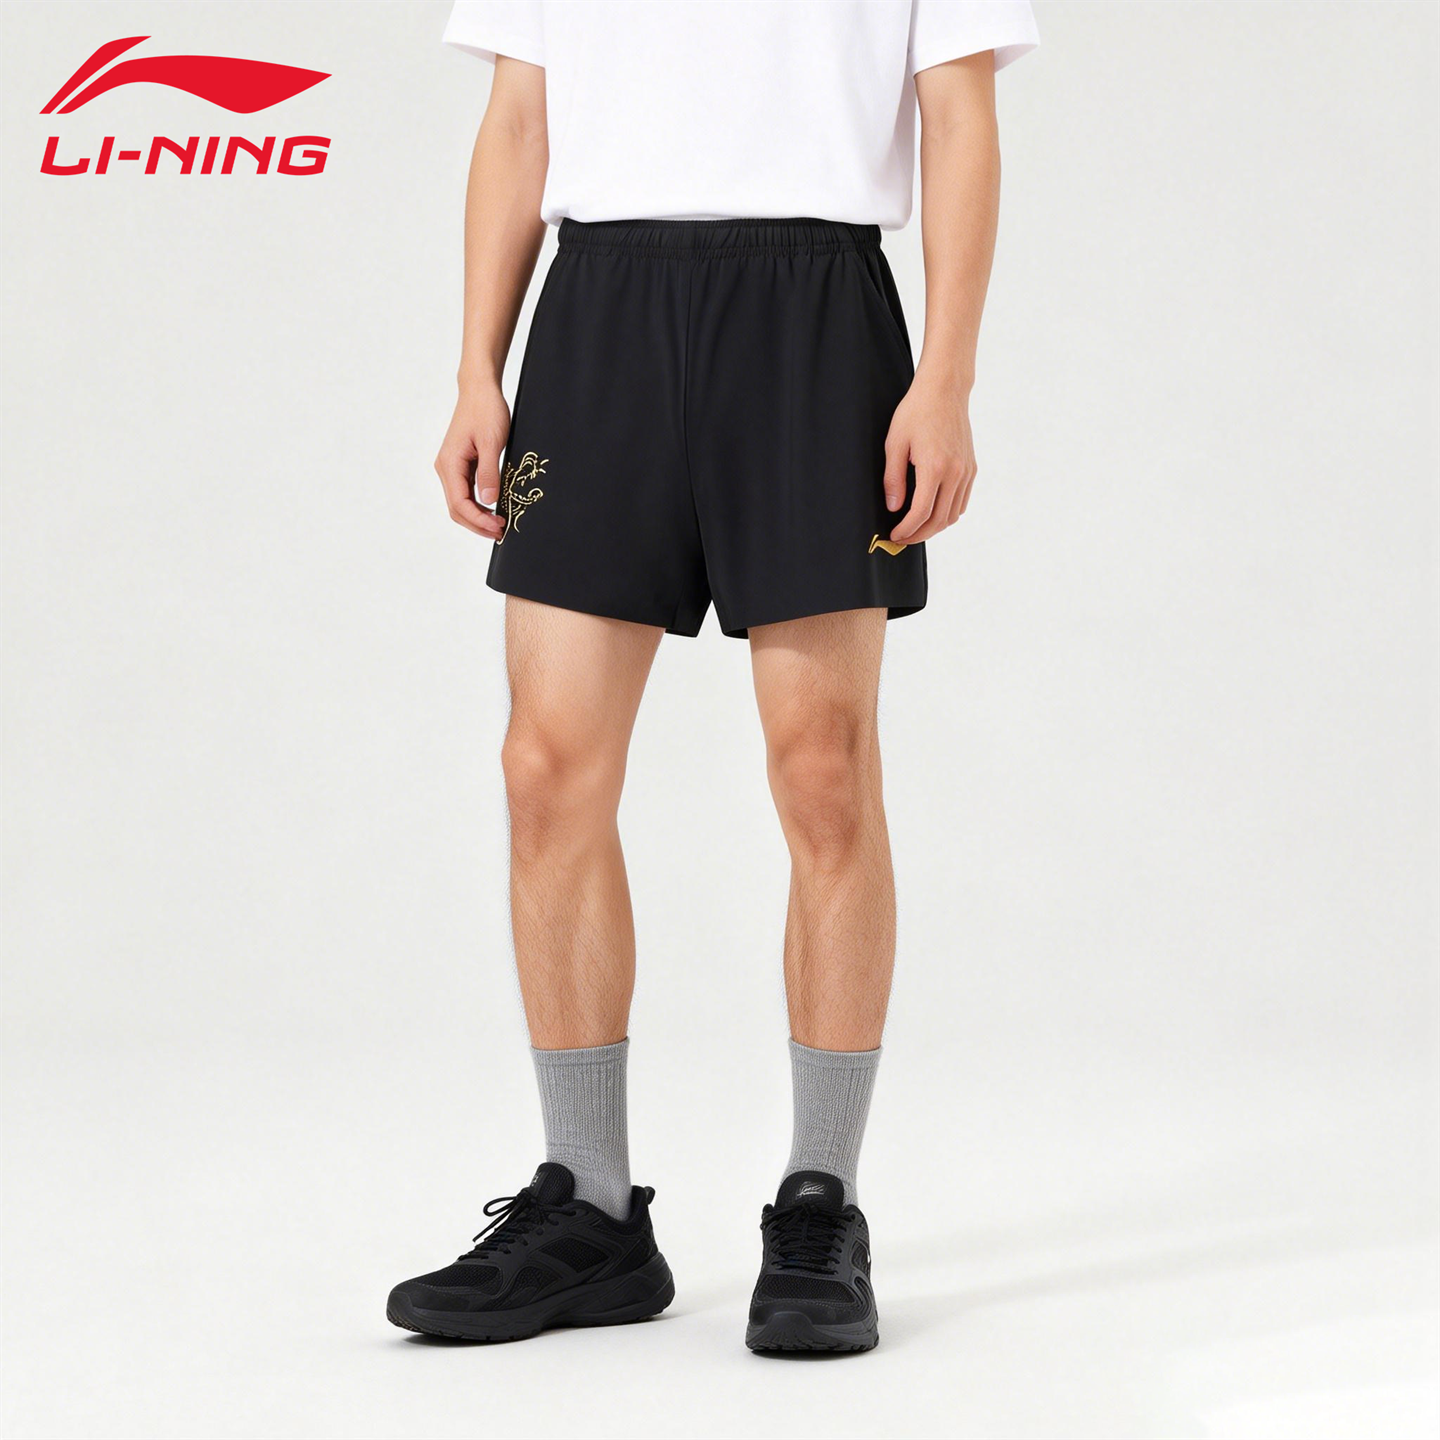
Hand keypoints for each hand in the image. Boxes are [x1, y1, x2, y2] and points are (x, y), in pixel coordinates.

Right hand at [435, 381, 510, 539]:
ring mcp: (451, 467)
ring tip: (498, 525)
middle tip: (501, 532)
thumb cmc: (486, 411)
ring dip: (478, 517)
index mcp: (450, 464)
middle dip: (477, 524)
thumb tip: (489, 502)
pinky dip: (478, 505)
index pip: (459, 503)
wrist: (480, 390)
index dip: (479, 520)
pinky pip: (465, 492)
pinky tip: (493, 510)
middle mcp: (445, 468)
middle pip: (456, 508)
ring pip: (460, 503)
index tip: (498, 527)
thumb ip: (489, 472)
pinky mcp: (460, 465)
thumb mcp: (492, 442)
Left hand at [882, 369, 977, 544]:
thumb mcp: (895, 443)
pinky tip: (932, 513)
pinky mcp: (971, 468)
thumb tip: (894, 508)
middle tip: (902, 539)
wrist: (945, 390)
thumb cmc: (916, 411)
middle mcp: (955, 472)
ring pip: (953, 514)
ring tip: (915, 529)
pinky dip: (948, 513)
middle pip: (939, 520)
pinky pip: (962, 501)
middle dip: (919, 535)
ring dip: (934, 527)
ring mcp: (966, 471)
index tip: (894, 535)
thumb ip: (893, 479)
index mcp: (934, 467)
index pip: (921, 513)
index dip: (906, 530)